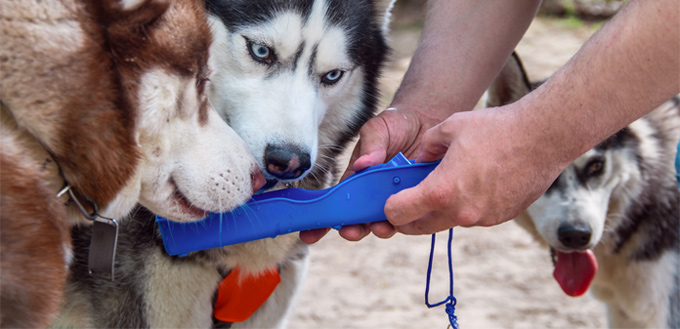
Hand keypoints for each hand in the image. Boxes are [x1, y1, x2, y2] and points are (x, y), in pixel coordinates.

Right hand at [299, 106, 443, 243]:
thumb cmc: (396, 124)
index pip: (338, 202)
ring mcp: (395, 198)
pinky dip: (407, 219)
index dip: (324, 219)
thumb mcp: (378, 129)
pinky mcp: (417, 200)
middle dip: (353, 229)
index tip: (310, 233)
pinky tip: (408, 216)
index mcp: (356, 179)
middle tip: (351, 231)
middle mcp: (373, 193)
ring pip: (384, 222)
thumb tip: (362, 165)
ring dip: (380, 229)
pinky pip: (410, 216)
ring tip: (381, 227)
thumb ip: (371, 145)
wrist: (428, 119)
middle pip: (359, 219)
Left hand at [385, 105, 560, 233]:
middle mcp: (461, 212)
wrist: (543, 137)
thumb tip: (418, 159)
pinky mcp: (501, 217)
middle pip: (420, 228)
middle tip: (405, 202)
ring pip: (448, 222)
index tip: (390, 200)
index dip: (389, 208)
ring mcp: (483, 218)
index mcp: (441, 191)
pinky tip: (475, 182)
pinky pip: (473, 217)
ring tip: (446, 183)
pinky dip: (466, 206)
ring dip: (439, 210)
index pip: (399, 214)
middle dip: (408, 218)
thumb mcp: (449, 127)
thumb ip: (426, 147)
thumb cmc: (496, 129)